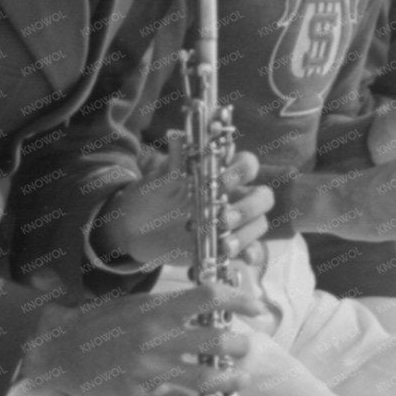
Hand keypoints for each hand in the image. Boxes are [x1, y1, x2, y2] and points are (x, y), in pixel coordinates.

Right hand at [21, 286, 266, 395]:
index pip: (208, 298)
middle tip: (244, 346)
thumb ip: (169, 306)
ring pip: (206, 378)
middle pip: (215, 342)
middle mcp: (155, 338)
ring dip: (231, 378)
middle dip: (238, 345)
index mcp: (154, 309)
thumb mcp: (133, 303)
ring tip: (240, 377)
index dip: (239, 300)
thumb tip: (208, 306)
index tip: (254, 306)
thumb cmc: (95, 324)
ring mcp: (148, 370)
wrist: (55, 349)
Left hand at [94, 149, 273, 269]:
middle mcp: (232, 196)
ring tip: (224, 246)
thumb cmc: (149, 197)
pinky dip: (251, 255)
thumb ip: (172, 162)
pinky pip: (252, 251)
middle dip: (248, 208)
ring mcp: (232, 223)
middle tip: (222, 220)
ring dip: (246, 234)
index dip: (241, 172)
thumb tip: (177, 134)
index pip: (247, 165)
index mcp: (219, 174)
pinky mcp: (227, 247)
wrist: (134, 230)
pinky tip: (242, 260)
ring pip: (258, 225)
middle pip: (262, 197)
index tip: (221, 183)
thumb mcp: (156, 181)